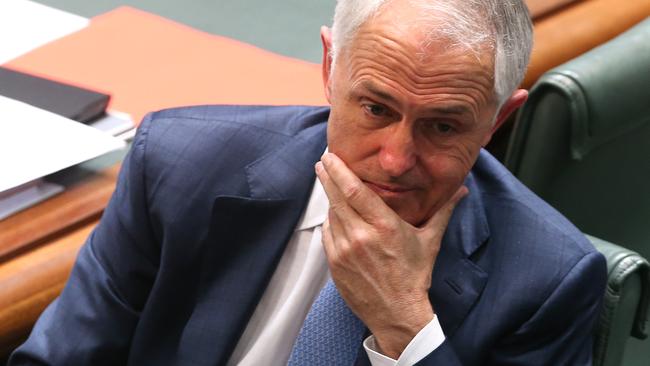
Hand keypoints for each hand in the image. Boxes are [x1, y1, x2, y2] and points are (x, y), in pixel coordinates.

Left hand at [316, 152, 466, 358]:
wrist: (398, 313)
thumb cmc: (415, 276)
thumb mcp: (430, 241)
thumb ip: (443, 211)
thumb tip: (462, 191)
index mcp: (385, 227)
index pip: (355, 190)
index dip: (340, 171)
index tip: (331, 156)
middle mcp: (361, 236)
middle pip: (337, 198)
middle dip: (328, 176)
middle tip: (323, 161)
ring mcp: (345, 251)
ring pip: (331, 215)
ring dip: (330, 197)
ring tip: (328, 182)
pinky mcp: (335, 264)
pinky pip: (328, 233)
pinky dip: (330, 221)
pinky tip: (334, 213)